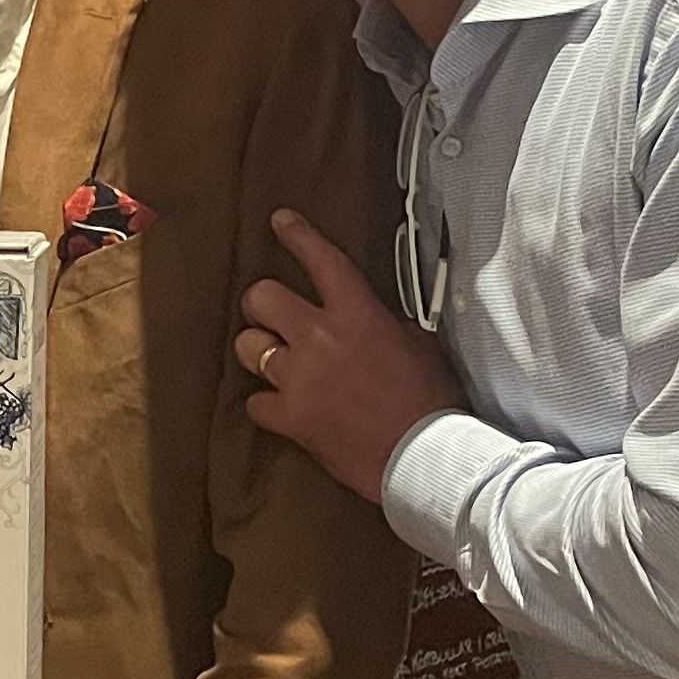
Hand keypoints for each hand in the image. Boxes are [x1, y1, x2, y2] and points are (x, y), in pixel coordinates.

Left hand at [237, 208, 464, 503]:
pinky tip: (284, 408)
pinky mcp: (290, 417)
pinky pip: (256, 402)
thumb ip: (382, 323)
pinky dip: (267, 404)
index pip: (322, 261)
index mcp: (358, 315)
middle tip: (271, 314)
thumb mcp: (418, 345)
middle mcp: (321, 338)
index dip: (298, 236)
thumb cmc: (431, 401)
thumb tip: (367, 318)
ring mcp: (300, 378)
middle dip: (262, 303)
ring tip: (276, 361)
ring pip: (248, 346)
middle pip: (261, 297)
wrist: (423, 456)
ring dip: (258, 351)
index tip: (280, 221)